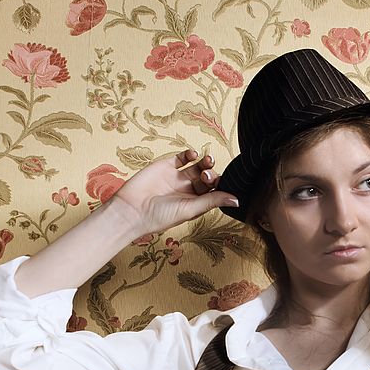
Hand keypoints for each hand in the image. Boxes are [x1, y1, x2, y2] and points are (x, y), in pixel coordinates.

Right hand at [111, 149, 236, 234]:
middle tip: (206, 175)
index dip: (220, 185)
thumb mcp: (191, 209)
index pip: (215, 191)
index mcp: (196, 202)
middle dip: (211, 174)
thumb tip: (237, 200)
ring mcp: (177, 177)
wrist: (132, 209)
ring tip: (207, 160)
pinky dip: (190, 154)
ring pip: (197, 166)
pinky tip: (193, 154)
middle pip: (208, 177)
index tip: (221, 183)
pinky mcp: (166, 166)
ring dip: (205, 162)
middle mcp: (188, 190)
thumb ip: (213, 200)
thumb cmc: (161, 216)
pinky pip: (182, 157)